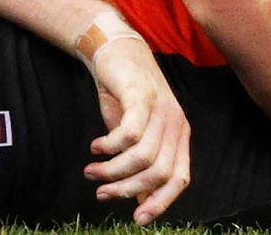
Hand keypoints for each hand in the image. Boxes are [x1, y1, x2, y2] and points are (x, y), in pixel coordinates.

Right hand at [86, 36, 190, 224]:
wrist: (118, 53)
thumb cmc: (126, 98)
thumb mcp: (137, 136)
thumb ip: (142, 166)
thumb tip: (143, 200)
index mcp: (179, 136)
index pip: (179, 179)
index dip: (161, 202)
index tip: (137, 219)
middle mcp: (176, 124)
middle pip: (159, 172)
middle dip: (127, 189)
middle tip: (101, 193)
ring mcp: (161, 109)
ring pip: (143, 156)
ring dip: (113, 170)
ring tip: (92, 170)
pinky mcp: (142, 96)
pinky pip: (130, 134)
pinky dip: (110, 147)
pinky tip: (95, 147)